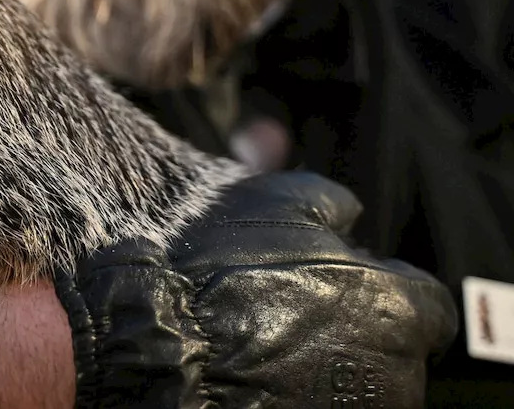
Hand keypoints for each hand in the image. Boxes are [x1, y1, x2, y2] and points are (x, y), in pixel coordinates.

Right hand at [53, 171, 456, 407]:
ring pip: (361, 380)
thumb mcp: (277, 202)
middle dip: (358, 325)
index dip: (385, 286)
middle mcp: (394, 371)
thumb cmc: (222, 273)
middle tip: (298, 306)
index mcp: (398, 310)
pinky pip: (321, 403)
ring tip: (271, 341)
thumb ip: (331, 202)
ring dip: (331, 359)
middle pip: (394, 345)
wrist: (161, 345)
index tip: (347, 280)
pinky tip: (260, 369)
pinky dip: (300, 388)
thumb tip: (347, 213)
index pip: (429, 303)